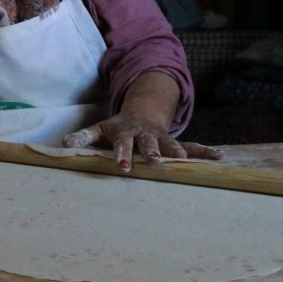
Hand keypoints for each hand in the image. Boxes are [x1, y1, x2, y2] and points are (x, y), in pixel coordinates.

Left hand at [63, 112, 222, 171]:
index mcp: (125, 134)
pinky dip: (205, 151)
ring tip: (184, 159)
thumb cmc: (116, 129)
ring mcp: (161, 139)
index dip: (121, 155)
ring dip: (177, 152)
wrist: (140, 114)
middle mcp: (145, 136)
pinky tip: (220, 156)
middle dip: (151, 153)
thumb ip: (82, 137)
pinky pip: (192, 147)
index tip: (121, 166)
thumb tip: (63, 144)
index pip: (122, 145)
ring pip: (171, 145)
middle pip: (148, 145)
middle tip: (154, 162)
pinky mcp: (175, 142)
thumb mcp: (99, 130)